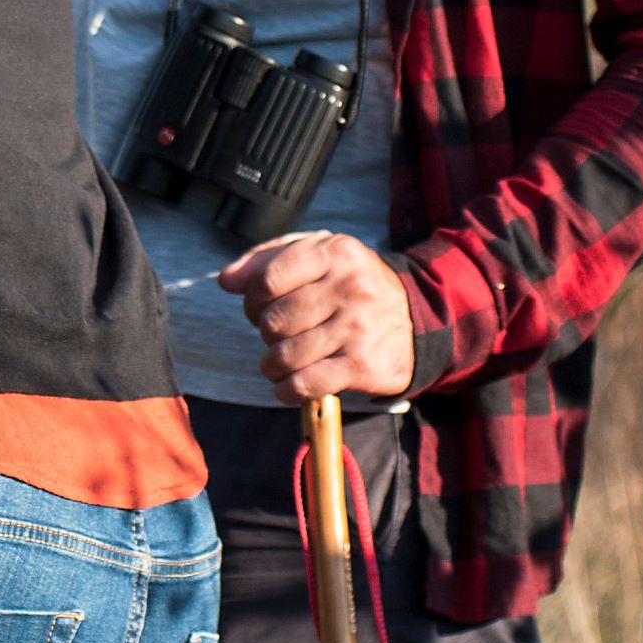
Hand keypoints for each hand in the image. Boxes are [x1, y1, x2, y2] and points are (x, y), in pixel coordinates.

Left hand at [216, 233, 417, 400]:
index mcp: (335, 252)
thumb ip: (266, 260)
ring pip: (285, 355)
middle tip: (277, 335)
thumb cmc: (352, 285)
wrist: (416, 319)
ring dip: (272, 365)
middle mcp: (350, 287)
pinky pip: (306, 384)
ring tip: (279, 361)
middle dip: (264, 333)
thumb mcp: (317, 256)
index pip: (267, 280)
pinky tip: (289, 385)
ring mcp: (359, 328)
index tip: (258, 309)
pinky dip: (288, 390)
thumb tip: (226, 280)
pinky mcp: (364, 365)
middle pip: (273, 320)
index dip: (251, 300)